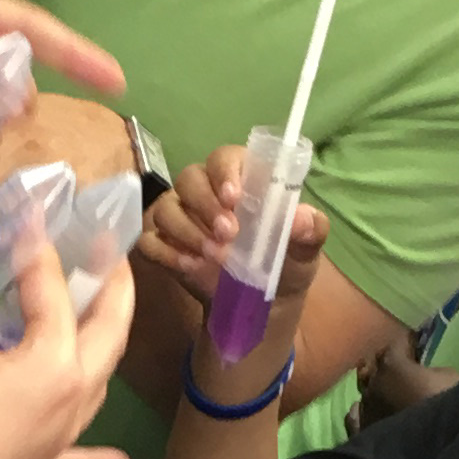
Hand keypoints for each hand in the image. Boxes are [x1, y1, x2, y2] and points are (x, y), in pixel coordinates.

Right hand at [0, 185, 143, 458]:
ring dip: (99, 348)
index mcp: (57, 365)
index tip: (25, 214)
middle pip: (106, 335)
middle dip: (110, 291)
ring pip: (94, 386)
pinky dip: (99, 457)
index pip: (53, 293)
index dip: (37, 250)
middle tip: (108, 253)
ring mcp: (57, 444)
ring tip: (95, 319)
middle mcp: (73, 403)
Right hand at [139, 137, 324, 358]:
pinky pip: (148, 240)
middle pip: (189, 179)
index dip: (225, 172)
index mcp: (240, 179)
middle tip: (228, 233)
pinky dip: (166, 253)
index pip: (224, 157)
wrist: (265, 301)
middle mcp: (204, 191)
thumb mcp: (304, 248)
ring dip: (188, 231)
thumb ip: (309, 230)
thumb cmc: (284, 261)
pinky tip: (190, 266)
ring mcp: (179, 217)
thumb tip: (302, 219)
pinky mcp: (163, 245)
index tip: (233, 197)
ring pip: (165, 208)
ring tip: (215, 256)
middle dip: (205, 204)